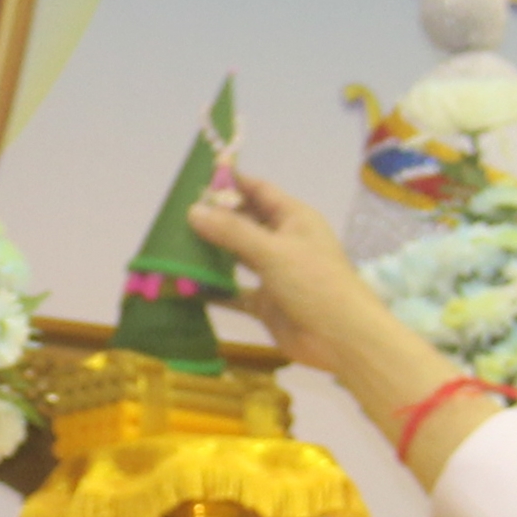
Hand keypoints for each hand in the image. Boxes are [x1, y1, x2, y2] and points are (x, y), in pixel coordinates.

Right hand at [180, 168, 368, 362]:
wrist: (341, 338)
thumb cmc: (314, 283)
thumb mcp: (272, 251)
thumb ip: (232, 231)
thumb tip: (193, 211)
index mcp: (294, 218)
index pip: (259, 190)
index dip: (232, 182)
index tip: (197, 178)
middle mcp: (283, 241)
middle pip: (245, 223)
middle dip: (215, 219)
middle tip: (176, 215)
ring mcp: (274, 273)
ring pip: (237, 257)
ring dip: (211, 253)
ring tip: (175, 246)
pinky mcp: (266, 303)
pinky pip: (235, 292)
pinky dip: (215, 290)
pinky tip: (187, 287)